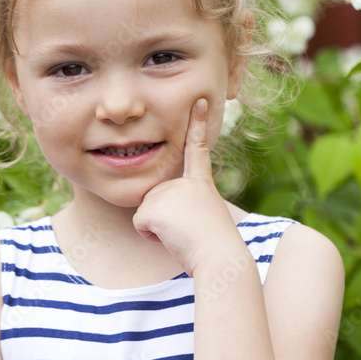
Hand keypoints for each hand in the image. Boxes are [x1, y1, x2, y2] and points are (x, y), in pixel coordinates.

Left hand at [132, 99, 244, 276]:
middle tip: (189, 231)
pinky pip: (140, 224)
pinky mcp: (154, 207)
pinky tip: (172, 238)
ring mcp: (169, 192)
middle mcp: (184, 182)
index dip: (198, 124)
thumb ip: (183, 207)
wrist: (220, 258)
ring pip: (147, 212)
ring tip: (183, 235)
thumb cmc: (214, 249)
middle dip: (165, 219)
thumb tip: (159, 213)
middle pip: (157, 198)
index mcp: (202, 183)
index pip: (198, 150)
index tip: (200, 101)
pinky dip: (151, 236)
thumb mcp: (203, 220)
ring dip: (160, 230)